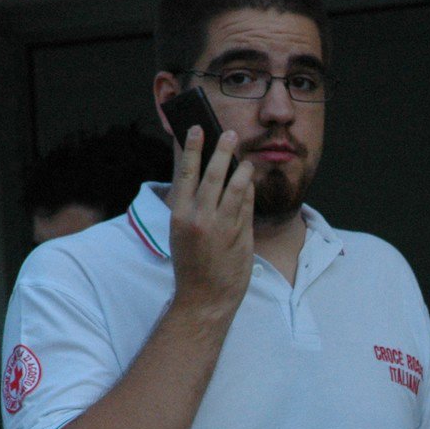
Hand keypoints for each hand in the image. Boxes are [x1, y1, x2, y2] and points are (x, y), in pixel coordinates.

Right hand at [167, 126, 255, 312]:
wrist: (205, 297)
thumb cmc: (191, 264)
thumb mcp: (181, 233)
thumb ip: (191, 206)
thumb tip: (203, 176)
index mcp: (179, 215)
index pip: (186, 173)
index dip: (192, 149)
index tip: (197, 130)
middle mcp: (200, 218)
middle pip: (213, 175)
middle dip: (222, 151)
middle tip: (230, 133)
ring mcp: (223, 226)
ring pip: (236, 188)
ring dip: (242, 170)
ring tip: (246, 159)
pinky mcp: (241, 235)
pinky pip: (247, 205)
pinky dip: (249, 192)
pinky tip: (249, 183)